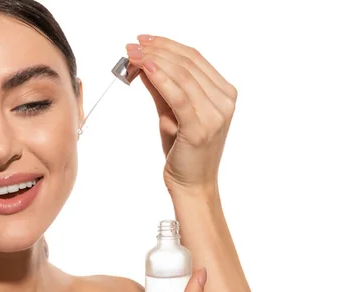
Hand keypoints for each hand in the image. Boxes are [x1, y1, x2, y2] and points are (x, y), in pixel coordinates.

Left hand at [126, 35, 237, 197]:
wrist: (193, 185)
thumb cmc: (185, 152)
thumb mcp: (172, 114)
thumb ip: (163, 87)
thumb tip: (146, 63)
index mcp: (224, 94)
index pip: (195, 59)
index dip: (167, 44)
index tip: (144, 40)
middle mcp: (224, 102)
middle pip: (188, 63)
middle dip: (157, 49)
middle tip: (133, 45)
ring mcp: (215, 115)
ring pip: (183, 75)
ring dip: (155, 59)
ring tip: (132, 54)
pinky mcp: (200, 128)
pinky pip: (179, 96)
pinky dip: (161, 78)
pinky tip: (145, 68)